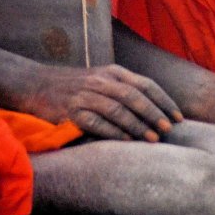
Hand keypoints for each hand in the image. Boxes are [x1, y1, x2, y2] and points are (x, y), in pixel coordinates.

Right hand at [29, 63, 182, 141]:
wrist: (35, 84)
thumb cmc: (74, 86)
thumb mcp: (101, 79)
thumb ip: (124, 88)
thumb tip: (155, 109)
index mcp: (112, 72)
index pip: (145, 84)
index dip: (164, 100)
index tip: (178, 117)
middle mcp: (101, 81)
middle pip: (134, 96)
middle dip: (155, 114)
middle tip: (169, 129)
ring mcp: (86, 96)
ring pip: (118, 110)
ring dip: (138, 126)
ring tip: (154, 140)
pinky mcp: (72, 112)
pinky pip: (97, 123)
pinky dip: (114, 133)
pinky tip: (126, 143)